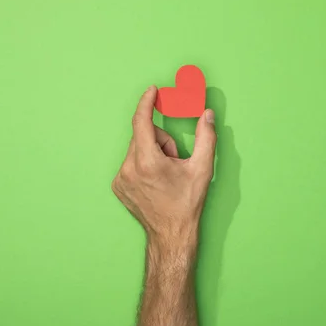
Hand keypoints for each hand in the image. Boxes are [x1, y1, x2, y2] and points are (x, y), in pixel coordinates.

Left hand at [112, 85, 216, 252]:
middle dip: (161, 141)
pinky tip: (154, 181)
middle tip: (175, 161)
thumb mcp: (202, 169)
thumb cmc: (187, 203)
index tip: (151, 91)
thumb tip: (207, 114)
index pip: (141, 122)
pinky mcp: (118, 186)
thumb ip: (206, 137)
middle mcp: (129, 169)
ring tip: (165, 175)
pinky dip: (143, 164)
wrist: (171, 234)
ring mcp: (121, 179)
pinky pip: (130, 162)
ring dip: (152, 153)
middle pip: (143, 135)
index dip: (146, 102)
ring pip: (137, 148)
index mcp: (148, 162)